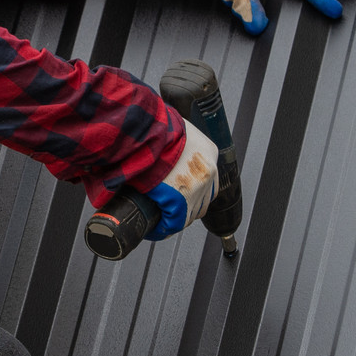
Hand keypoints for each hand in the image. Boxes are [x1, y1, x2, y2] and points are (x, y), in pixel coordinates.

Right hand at [141, 119, 221, 239]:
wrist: (147, 129)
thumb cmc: (156, 127)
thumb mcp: (176, 129)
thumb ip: (178, 141)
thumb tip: (164, 146)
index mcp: (209, 152)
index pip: (207, 179)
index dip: (194, 191)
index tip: (183, 196)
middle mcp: (209, 170)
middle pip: (204, 199)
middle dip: (188, 208)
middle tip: (171, 211)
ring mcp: (198, 186)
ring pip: (192, 213)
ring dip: (177, 218)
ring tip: (162, 221)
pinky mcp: (182, 199)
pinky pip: (175, 222)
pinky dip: (164, 227)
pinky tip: (156, 229)